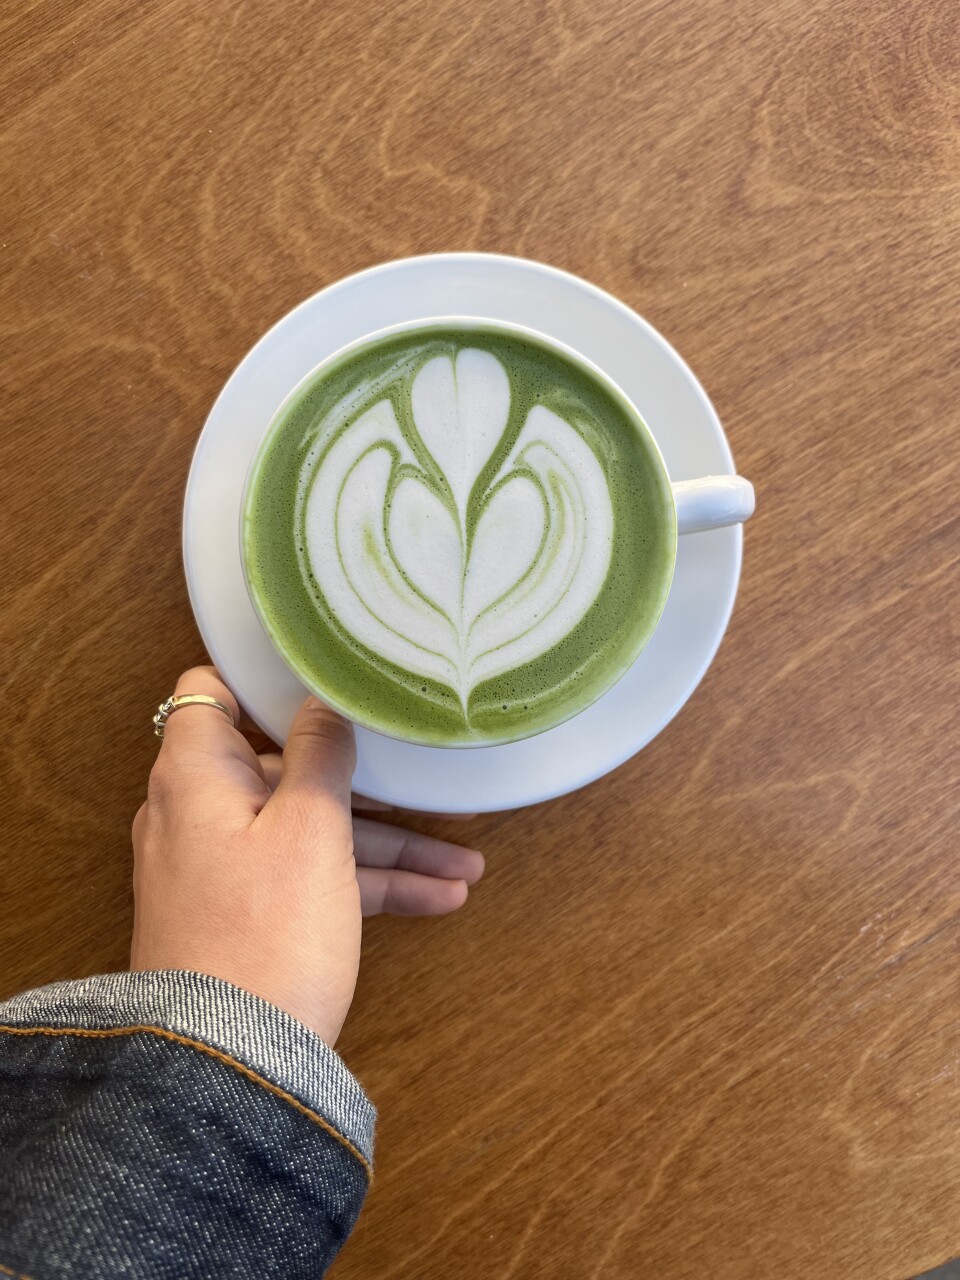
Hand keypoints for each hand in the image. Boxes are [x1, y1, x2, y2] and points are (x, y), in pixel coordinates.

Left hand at [130, 666, 483, 1044]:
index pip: (208, 695)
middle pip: (286, 770)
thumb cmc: (264, 935)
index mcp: (196, 776)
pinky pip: (311, 879)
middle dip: (366, 783)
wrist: (229, 1066)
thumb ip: (319, 756)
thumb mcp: (309, 829)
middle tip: (426, 784)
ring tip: (465, 865)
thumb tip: (324, 706)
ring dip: (386, 845)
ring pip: (311, 831)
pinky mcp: (245, 913)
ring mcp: (222, 867)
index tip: (324, 677)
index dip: (260, 679)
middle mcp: (198, 814)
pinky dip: (366, 885)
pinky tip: (439, 899)